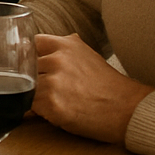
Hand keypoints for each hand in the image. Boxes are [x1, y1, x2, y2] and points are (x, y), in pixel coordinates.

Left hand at [33, 33, 154, 144]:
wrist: (129, 110)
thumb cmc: (108, 85)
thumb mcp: (88, 55)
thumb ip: (63, 48)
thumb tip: (31, 42)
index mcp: (66, 45)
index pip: (32, 43)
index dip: (30, 55)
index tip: (31, 65)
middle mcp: (58, 59)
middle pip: (26, 66)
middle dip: (34, 78)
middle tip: (51, 89)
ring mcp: (54, 81)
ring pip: (26, 86)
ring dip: (35, 96)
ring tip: (56, 101)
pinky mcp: (52, 104)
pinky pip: (30, 106)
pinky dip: (38, 111)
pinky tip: (55, 112)